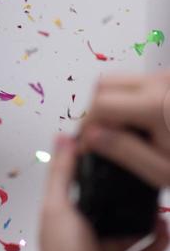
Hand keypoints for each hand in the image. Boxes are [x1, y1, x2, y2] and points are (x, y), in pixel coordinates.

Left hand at [37, 134, 168, 250]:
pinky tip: (166, 228)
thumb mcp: (57, 204)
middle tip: (143, 178)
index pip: (82, 185)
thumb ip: (61, 173)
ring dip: (145, 218)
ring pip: (129, 230)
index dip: (95, 169)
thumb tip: (63, 138)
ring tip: (158, 202)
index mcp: (66, 214)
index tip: (115, 152)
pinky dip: (156, 243)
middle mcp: (85, 231)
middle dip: (125, 195)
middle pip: (109, 208)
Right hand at [78, 71, 169, 187]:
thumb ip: (125, 153)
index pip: (100, 105)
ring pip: (118, 80)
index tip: (89, 145)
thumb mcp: (163, 172)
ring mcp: (166, 78)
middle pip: (103, 84)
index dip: (88, 127)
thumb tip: (92, 138)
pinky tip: (141, 124)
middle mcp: (160, 83)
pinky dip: (129, 100)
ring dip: (111, 103)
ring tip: (124, 132)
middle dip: (96, 111)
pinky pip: (137, 83)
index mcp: (155, 105)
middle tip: (103, 138)